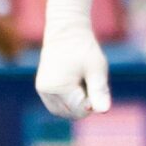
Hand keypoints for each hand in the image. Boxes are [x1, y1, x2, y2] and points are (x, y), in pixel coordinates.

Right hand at [34, 0, 110, 118]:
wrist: (66, 31)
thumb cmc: (83, 48)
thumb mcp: (96, 68)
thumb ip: (100, 91)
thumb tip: (104, 111)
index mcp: (56, 87)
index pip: (80, 111)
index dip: (93, 101)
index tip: (93, 81)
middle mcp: (45, 92)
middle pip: (72, 113)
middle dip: (84, 102)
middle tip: (86, 80)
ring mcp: (42, 91)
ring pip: (65, 111)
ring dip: (77, 102)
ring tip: (79, 80)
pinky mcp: (43, 89)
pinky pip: (59, 105)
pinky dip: (70, 100)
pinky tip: (75, 84)